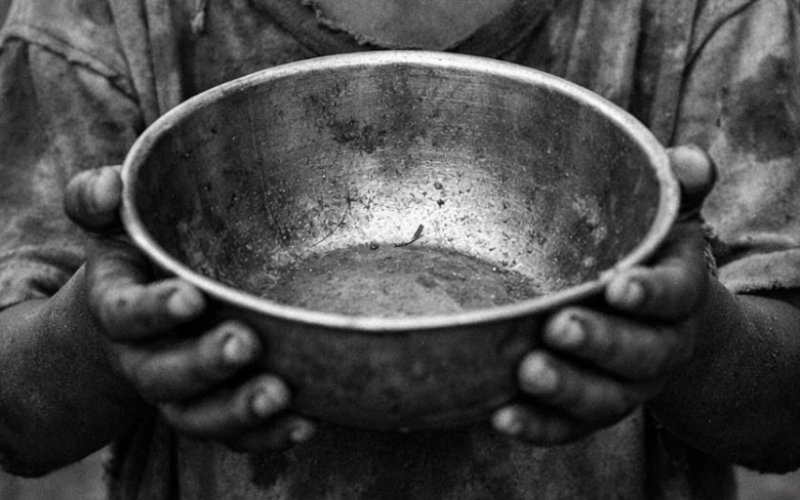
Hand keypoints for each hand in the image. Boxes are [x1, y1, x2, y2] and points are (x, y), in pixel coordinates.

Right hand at [65, 166, 314, 451]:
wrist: (134, 315)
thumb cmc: (136, 259)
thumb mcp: (112, 225)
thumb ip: (98, 199)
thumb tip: (110, 182)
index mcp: (117, 307)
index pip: (123, 313)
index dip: (153, 310)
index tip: (190, 297)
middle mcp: (144, 356)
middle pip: (164, 375)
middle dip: (203, 363)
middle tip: (244, 343)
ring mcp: (180, 390)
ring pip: (198, 416)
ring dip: (237, 411)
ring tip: (279, 395)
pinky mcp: (212, 409)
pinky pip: (234, 436)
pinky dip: (267, 436)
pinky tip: (304, 423)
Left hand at [492, 146, 714, 443]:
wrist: (656, 320)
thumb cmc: (648, 255)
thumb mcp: (666, 215)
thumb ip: (678, 185)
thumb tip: (687, 161)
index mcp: (679, 293)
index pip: (676, 295)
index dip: (651, 293)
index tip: (618, 285)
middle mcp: (659, 345)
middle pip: (640, 354)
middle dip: (601, 343)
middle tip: (559, 327)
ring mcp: (625, 384)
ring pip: (605, 400)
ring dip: (567, 389)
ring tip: (528, 371)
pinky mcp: (589, 409)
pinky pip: (568, 427)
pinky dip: (538, 425)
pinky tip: (500, 416)